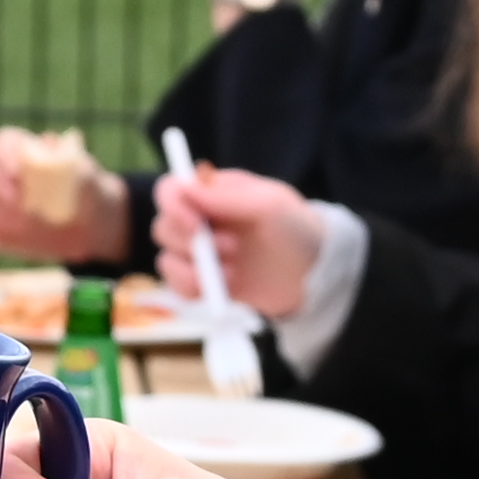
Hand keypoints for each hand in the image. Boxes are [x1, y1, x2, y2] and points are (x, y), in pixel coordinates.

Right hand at [0, 127, 128, 265]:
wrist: (88, 227)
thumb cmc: (83, 192)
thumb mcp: (85, 175)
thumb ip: (68, 160)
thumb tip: (48, 142)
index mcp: (18, 150)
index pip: (0, 142)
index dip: (3, 155)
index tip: (17, 173)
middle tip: (16, 201)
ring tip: (15, 225)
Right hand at [155, 161, 330, 326]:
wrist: (315, 277)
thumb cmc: (297, 229)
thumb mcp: (270, 204)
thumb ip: (227, 196)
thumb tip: (185, 189)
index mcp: (213, 192)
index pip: (170, 190)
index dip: (173, 206)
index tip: (195, 225)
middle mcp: (201, 220)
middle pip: (163, 226)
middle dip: (188, 243)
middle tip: (230, 249)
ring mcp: (201, 253)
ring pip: (166, 258)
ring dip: (193, 269)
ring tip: (233, 270)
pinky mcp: (204, 283)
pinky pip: (177, 286)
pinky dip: (193, 289)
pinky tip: (224, 287)